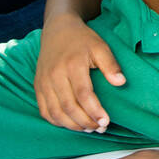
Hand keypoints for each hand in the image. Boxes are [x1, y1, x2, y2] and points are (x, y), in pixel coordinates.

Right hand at [34, 15, 125, 131]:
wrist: (57, 30)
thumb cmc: (82, 39)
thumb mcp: (100, 46)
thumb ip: (111, 65)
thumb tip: (121, 82)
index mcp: (72, 64)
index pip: (83, 94)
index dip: (94, 110)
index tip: (106, 121)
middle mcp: (55, 75)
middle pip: (68, 107)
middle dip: (85, 122)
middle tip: (100, 128)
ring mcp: (44, 82)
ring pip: (55, 112)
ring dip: (72, 125)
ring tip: (88, 128)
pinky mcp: (38, 87)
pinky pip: (45, 111)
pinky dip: (57, 122)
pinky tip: (71, 123)